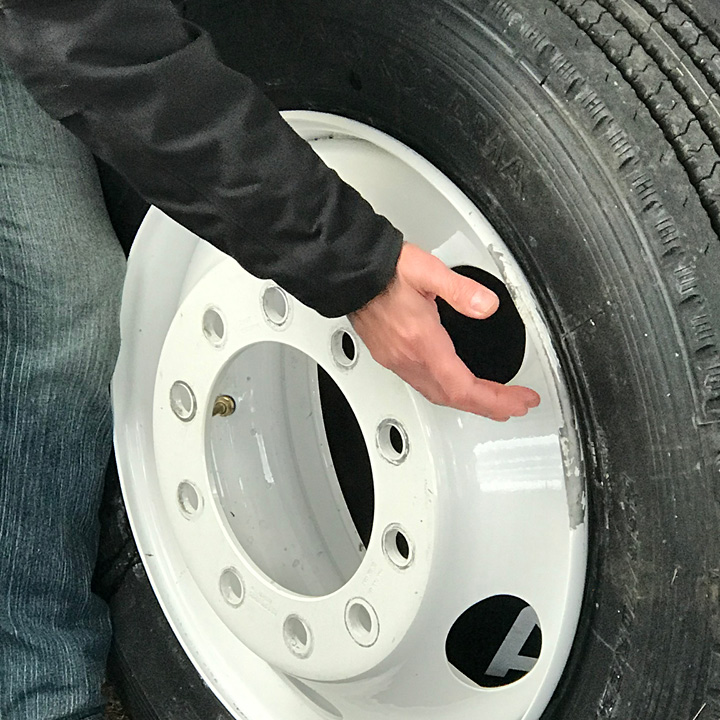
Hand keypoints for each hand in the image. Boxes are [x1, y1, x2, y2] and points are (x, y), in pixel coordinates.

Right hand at [349, 243, 540, 420]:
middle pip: (452, 398)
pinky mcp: (389, 355)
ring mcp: (396, 359)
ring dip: (467, 402)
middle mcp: (407, 357)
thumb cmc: (384, 271)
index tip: (520, 401)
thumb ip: (461, 290)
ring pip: (436, 395)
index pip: (464, 387)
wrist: (350, 271)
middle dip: (489, 407)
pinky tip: (453, 384)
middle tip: (514, 405)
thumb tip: (487, 306)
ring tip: (491, 402)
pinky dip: (447, 392)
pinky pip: (422, 385)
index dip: (496, 400)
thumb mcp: (428, 271)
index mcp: (421, 342)